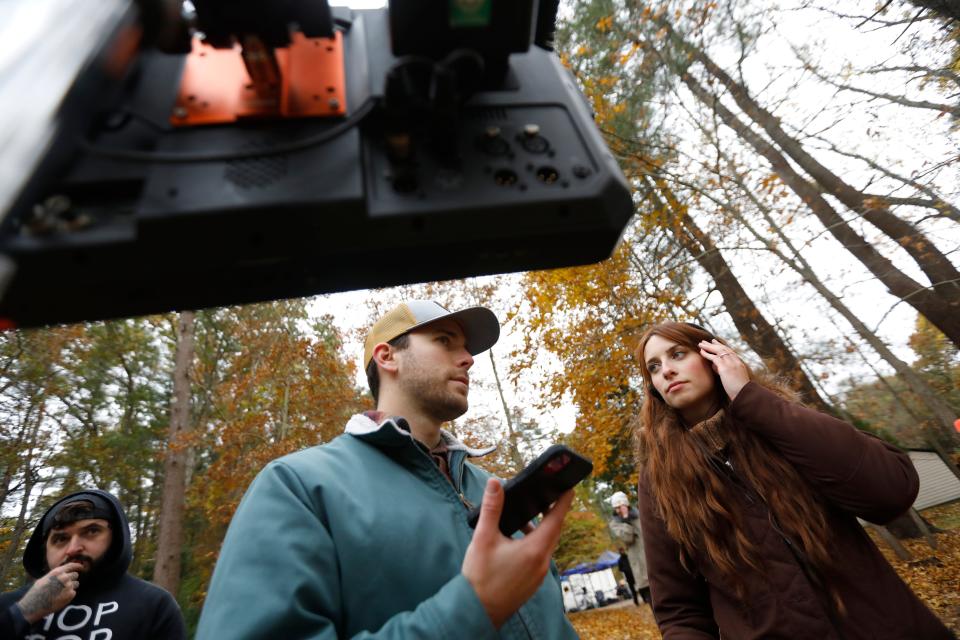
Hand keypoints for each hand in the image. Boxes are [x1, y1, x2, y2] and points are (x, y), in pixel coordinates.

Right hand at [16, 562, 81, 623]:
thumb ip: (55, 575)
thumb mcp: (44, 579)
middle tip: (64, 585)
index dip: (78, 566)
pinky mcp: (70, 595)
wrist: (33, 606)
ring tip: (60, 593)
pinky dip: (69, 595)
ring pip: (76, 584)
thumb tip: (64, 572)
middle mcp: (64, 577)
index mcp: (57, 572)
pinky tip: (60, 598)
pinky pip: (74, 592)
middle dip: (71, 579)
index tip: (81, 567)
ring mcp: (68, 586)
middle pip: (75, 575)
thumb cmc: (36, 593)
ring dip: (71, 587)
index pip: (72, 565)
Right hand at [462, 479, 573, 628]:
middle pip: (554, 532)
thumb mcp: (483, 538)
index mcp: (535, 550)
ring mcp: (538, 575)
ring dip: (540, 530)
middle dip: (551, 514)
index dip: (563, 502)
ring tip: (525, 517)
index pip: (556, 520)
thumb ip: (491, 509)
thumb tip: (495, 484)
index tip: (568, 488)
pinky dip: (534, 544)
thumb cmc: (480, 577)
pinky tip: (516, 541)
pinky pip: (539, 557)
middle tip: (546, 497)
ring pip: (546, 545)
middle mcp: (542, 563)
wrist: (477, 611)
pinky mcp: (532, 582)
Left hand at [698, 339, 749, 401]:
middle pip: (723, 349)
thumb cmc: (739, 390)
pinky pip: (714, 358)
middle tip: (706, 341)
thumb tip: (716, 367)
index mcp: (739, 363)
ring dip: (708, 347)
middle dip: (714, 344)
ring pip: (718, 351)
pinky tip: (701, 352)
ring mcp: (730, 364)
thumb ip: (725, 371)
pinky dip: (707, 354)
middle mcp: (735, 361)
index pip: (730, 352)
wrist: (744, 394)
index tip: (716, 342)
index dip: (722, 346)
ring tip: (700, 344)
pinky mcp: (725, 368)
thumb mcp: (734, 378)